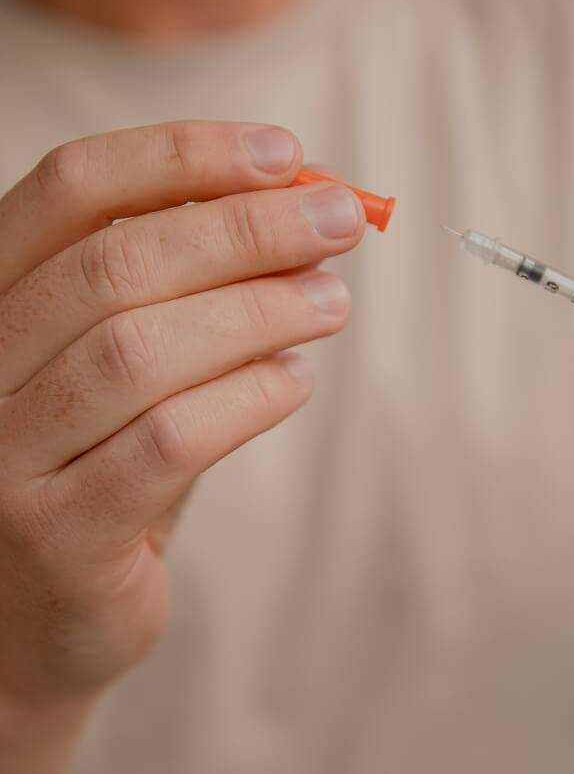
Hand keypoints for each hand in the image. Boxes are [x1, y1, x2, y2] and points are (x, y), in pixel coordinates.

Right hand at [0, 121, 364, 770]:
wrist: (32, 620)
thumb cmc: (94, 470)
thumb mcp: (126, 368)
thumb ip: (191, 297)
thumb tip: (301, 221)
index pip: (72, 189)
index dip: (182, 156)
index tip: (284, 153)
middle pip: (116, 262)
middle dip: (246, 229)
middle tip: (340, 221)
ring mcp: (0, 455)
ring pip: (141, 349)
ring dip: (259, 311)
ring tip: (332, 302)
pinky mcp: (54, 536)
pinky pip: (168, 442)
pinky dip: (248, 397)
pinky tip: (295, 380)